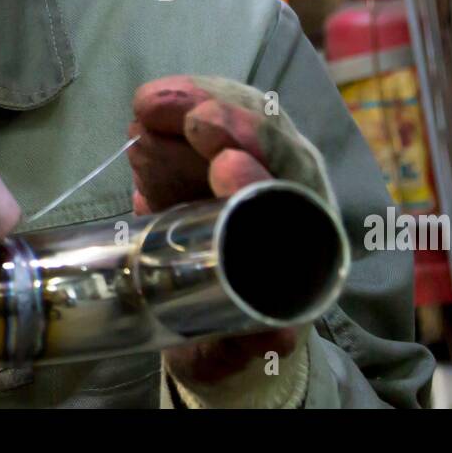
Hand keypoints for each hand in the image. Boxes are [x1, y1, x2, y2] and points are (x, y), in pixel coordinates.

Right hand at [128, 74, 326, 388]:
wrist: (211, 315)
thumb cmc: (229, 334)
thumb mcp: (233, 351)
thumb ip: (246, 346)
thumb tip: (274, 334)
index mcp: (303, 243)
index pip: (294, 200)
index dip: (262, 182)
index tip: (226, 169)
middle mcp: (287, 193)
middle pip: (274, 143)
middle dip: (235, 125)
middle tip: (191, 119)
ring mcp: (249, 164)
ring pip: (241, 116)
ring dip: (200, 102)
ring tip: (152, 104)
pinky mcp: (209, 150)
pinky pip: (204, 114)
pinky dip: (177, 105)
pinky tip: (148, 105)